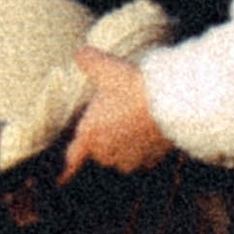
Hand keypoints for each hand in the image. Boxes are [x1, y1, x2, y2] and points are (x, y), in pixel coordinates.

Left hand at [61, 47, 169, 176]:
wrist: (173, 102)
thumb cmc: (134, 86)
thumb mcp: (107, 67)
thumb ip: (88, 60)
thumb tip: (80, 53)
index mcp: (90, 135)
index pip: (72, 157)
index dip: (67, 167)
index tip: (61, 179)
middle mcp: (107, 153)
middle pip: (99, 152)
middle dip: (104, 139)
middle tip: (114, 118)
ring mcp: (130, 159)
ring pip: (121, 156)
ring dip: (124, 145)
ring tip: (133, 123)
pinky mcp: (152, 160)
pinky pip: (142, 158)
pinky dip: (144, 148)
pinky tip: (149, 132)